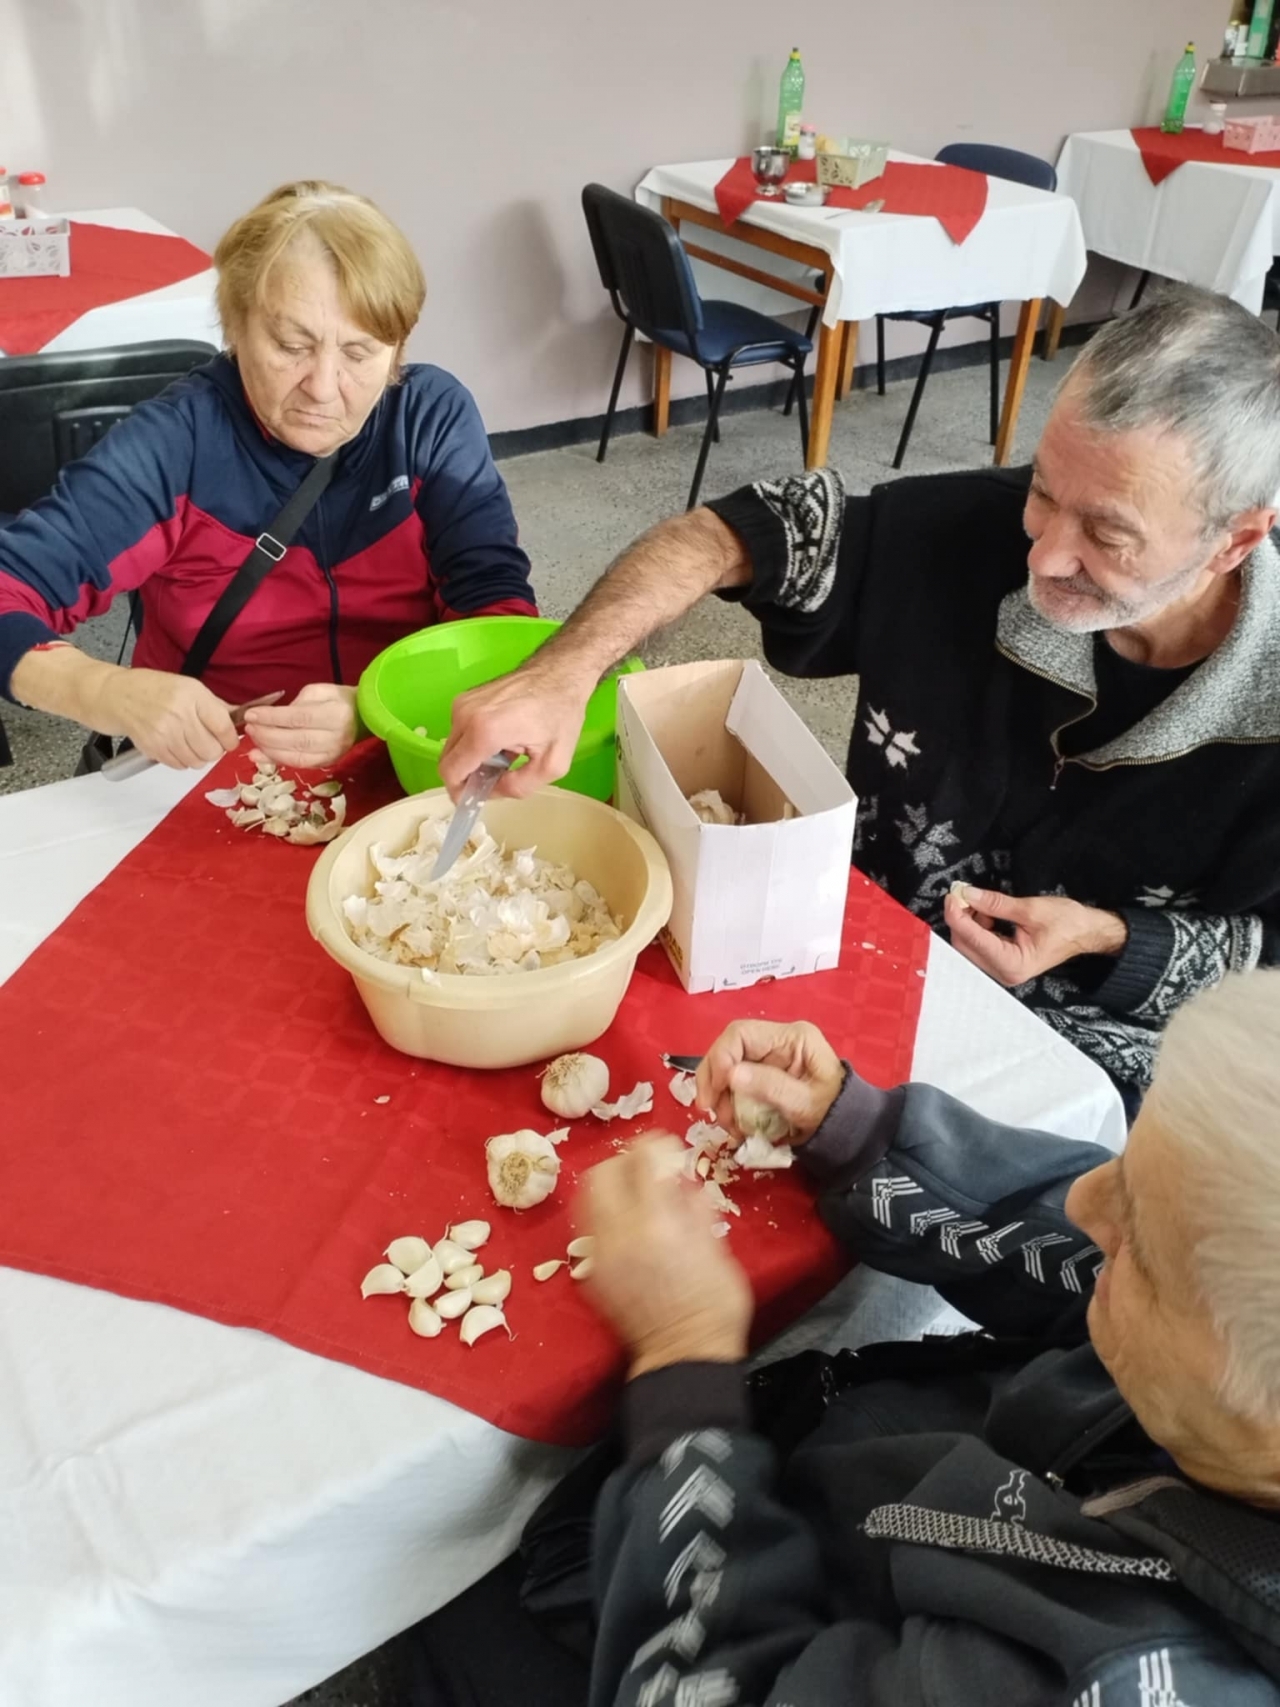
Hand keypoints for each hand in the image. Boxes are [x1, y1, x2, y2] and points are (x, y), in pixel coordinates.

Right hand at [90, 666, 238, 768]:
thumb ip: (215, 705)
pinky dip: (181, 760)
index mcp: (193, 695)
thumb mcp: (188, 687)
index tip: (229, 740)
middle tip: (207, 742)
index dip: (230, 739)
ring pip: (197, 762)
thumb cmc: (153, 689)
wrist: (115, 695)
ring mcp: (164, 732)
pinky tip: (174, 746)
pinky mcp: (152, 747)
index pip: (223, 727)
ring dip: (197, 757)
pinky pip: (179, 766)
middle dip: (214, 750)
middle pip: (212, 750)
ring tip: (189, 743)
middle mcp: (179, 714)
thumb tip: (241, 718)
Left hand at [243, 683, 358, 768]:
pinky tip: (260, 756)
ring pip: (296, 756)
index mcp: (336, 714)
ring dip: (269, 749)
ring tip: (252, 740)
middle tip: (249, 728)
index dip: (272, 718)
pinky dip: (277, 761)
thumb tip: (274, 718)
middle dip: (267, 735)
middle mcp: (336, 737)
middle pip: (296, 739)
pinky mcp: (327, 763)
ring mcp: (332, 754)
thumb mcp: (319, 691)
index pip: (299, 718)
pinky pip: (298, 764)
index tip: (251, 714)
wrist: (362, 718)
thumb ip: (297, 703)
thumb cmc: (338, 700)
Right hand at [439, 659, 596, 799]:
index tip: (473, 799)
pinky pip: (460, 730)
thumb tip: (493, 792)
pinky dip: (474, 742)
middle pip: (448, 760)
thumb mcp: (552, 763)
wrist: (560, 672)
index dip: (458, 792)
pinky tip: (502, 741)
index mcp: (484, 732)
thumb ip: (519, 786)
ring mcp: (463, 702)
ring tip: (505, 756)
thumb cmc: (561, 714)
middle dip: (466, 777)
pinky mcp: (466, 697)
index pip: (451, 772)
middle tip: (494, 781)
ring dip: (472, 759)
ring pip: (453, 746)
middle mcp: (465, 715)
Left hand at [582, 1136, 753, 1378]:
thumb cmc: (715, 1304)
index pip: (641, 1160)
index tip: (665, 1145)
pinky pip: (589, 1229)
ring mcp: (600, 1256)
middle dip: (622, 1161)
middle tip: (644, 1167)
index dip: (653, 1144)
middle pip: (600, 1173)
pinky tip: (627, 1225)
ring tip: (632, 1193)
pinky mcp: (592, 1274)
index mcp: (658, 1224)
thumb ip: (694, 1206)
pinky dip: (604, 1216)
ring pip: (585, 1199)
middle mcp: (620, 1235)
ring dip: (608, 1186)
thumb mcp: (718, 1247)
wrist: (686, 1357)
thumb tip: (679, 1176)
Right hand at [695, 1020, 844, 1144]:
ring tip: (727, 1124)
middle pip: (728, 1049)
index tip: (715, 1090)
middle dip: (713, 1080)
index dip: (721, 1058)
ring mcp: (768, 1059)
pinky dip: (727, 1104)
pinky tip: (734, 1124)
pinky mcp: (762, 1077)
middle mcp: (776, 1042)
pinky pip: (734, 1085)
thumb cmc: (835, 1113)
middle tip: (709, 1109)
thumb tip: (730, 1075)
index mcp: (792, 1037)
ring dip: (719, 1096)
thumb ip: (770, 1087)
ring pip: (726, 1068)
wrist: (850, 1130)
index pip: (741, 1033)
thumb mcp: (805, 1103)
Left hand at [944, 886, 1126, 986]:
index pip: (973, 940)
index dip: (958, 916)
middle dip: (961, 919)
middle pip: (965, 947)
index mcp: (1013, 964)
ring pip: (969, 947)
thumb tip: (968, 894)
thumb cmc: (1067, 922)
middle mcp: (1004, 973)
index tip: (953, 895)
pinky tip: (986, 914)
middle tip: (963, 894)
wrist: (1087, 932)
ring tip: (980, 902)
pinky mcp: (1003, 964)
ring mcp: (1003, 971)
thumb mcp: (1030, 909)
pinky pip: (979, 946)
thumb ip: (995, 904)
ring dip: (968, 923)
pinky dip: (977, 928)